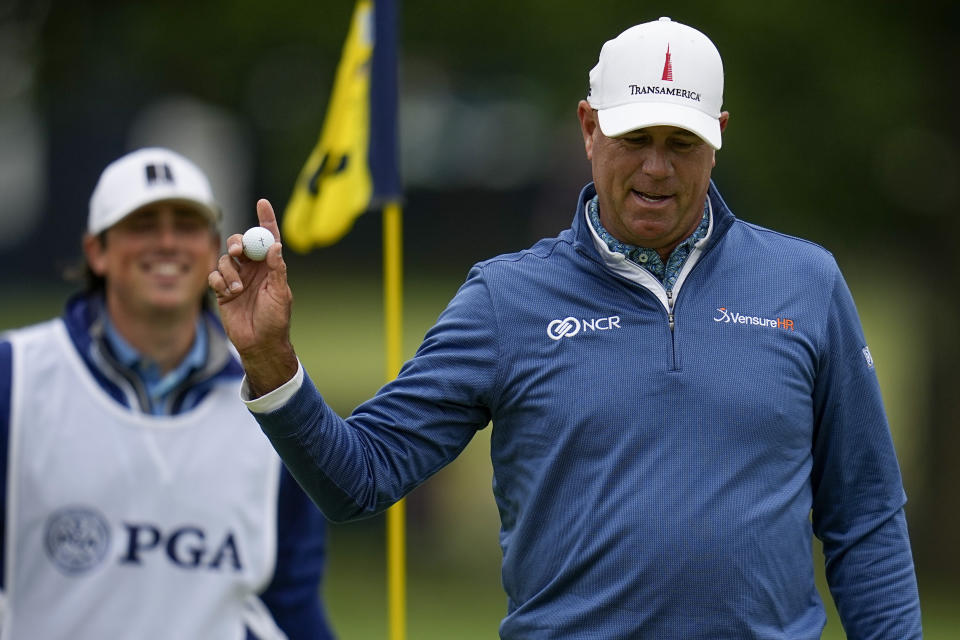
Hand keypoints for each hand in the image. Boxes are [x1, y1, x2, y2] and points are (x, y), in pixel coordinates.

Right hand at [208, 198, 297, 396]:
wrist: (259, 343)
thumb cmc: (275, 320)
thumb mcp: (280, 294)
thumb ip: (277, 269)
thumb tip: (275, 245)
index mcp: (270, 266)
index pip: (268, 237)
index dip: (265, 219)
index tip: (262, 202)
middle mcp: (253, 269)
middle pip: (241, 243)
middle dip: (238, 243)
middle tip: (238, 252)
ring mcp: (237, 279)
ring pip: (225, 260)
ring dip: (229, 272)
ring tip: (237, 290)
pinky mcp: (223, 290)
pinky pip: (214, 276)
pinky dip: (219, 282)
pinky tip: (228, 294)